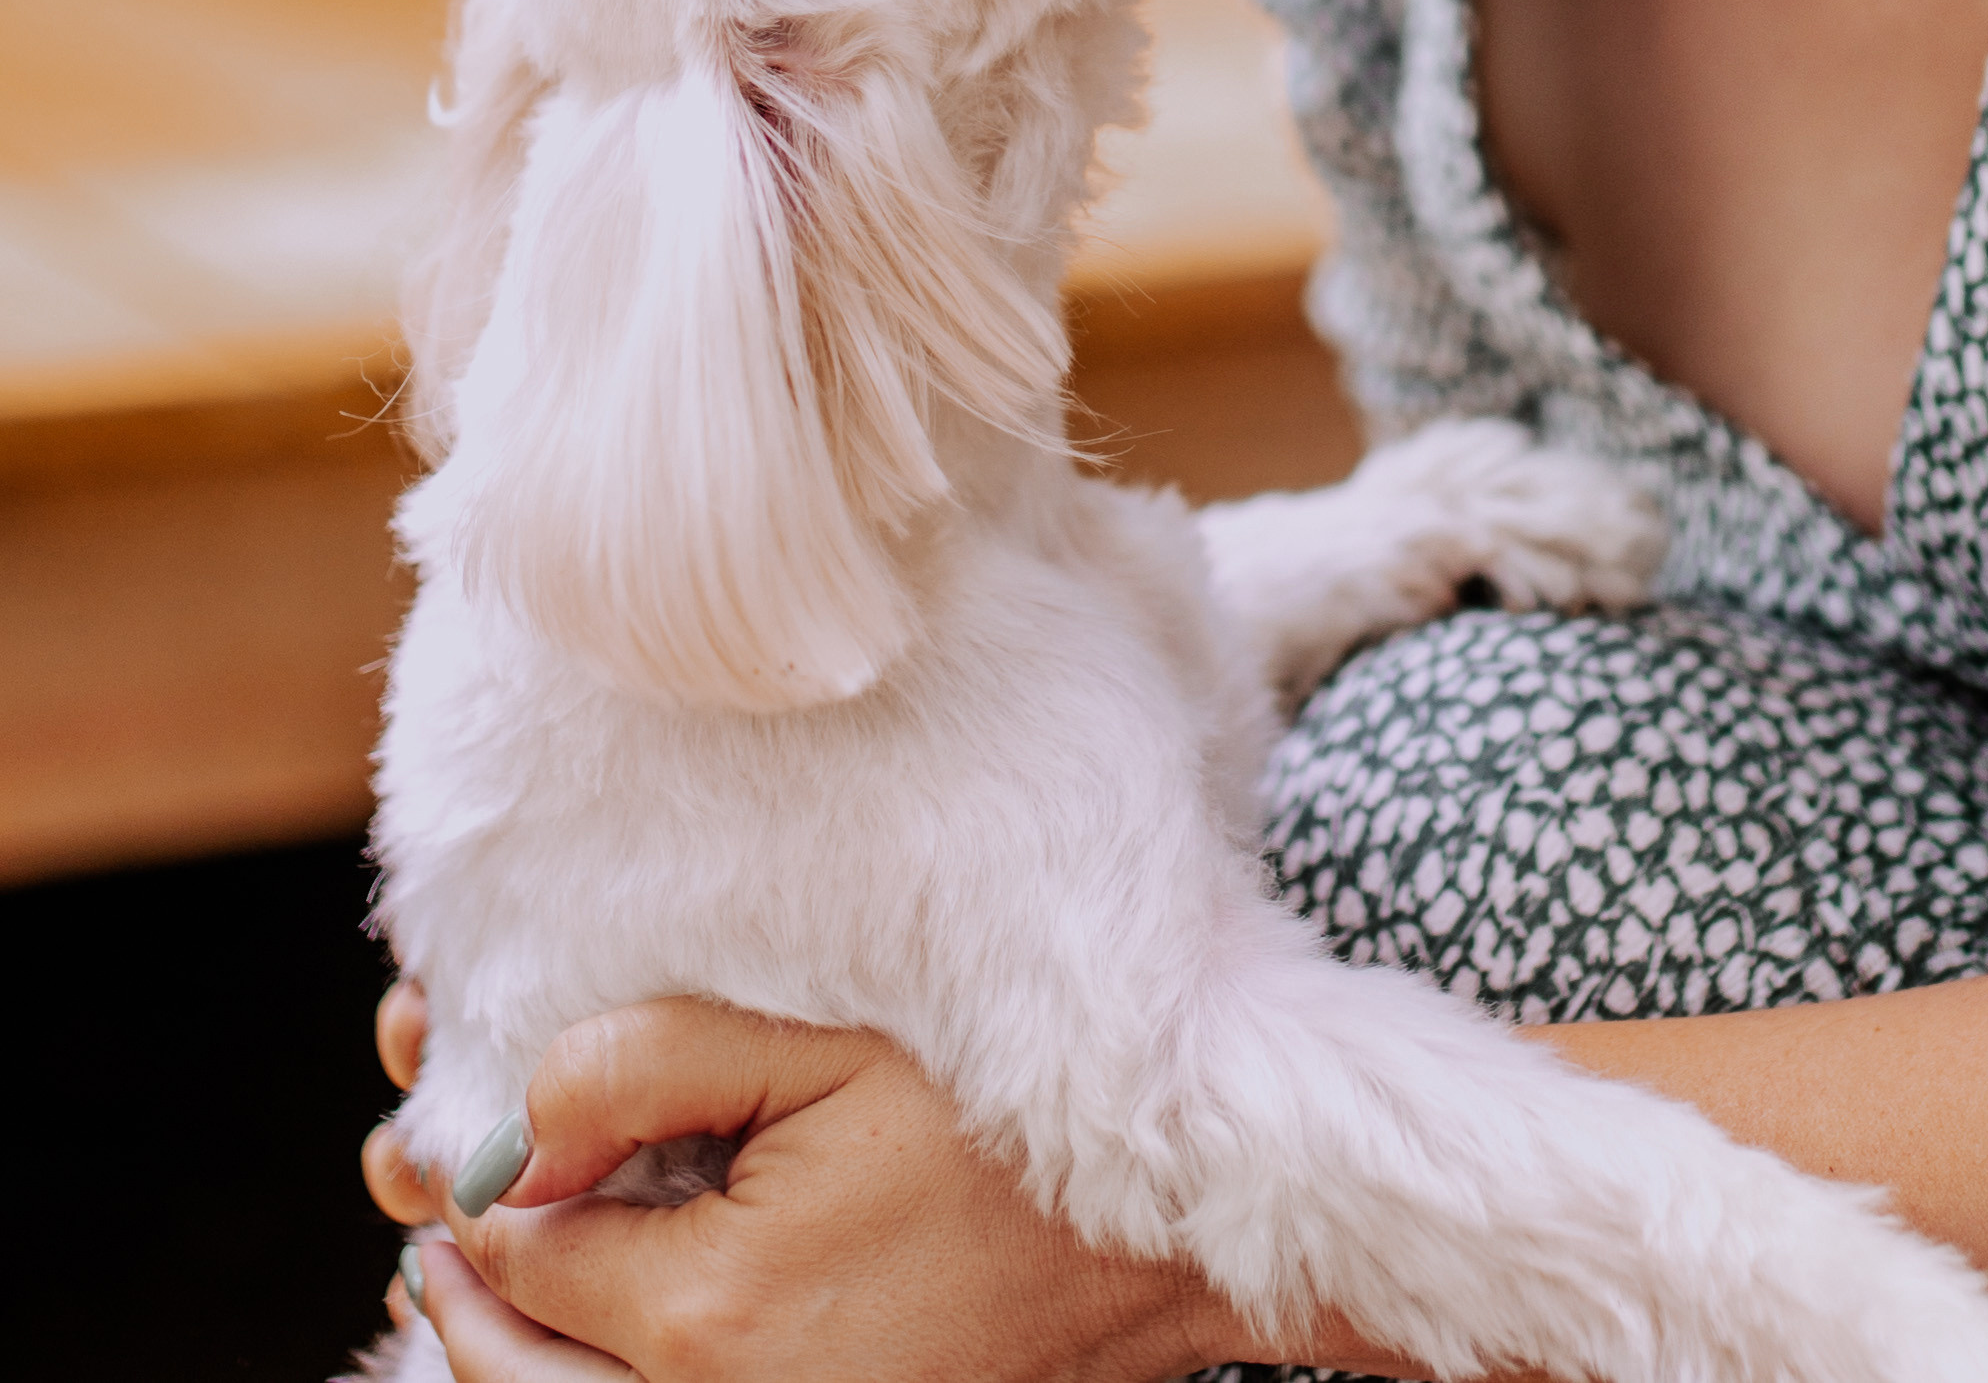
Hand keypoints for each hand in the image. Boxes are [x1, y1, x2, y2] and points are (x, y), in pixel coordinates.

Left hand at [366, 990, 1245, 1382]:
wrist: (1152, 1239)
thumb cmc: (997, 1124)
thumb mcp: (827, 1046)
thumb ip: (653, 1061)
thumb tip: (509, 1135)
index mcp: (705, 1316)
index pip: (515, 1257)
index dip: (472, 1181)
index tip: (444, 1109)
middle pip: (510, 1378)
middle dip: (453, 1297)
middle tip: (425, 1222)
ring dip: (502, 1360)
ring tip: (473, 1285)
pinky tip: (578, 1336)